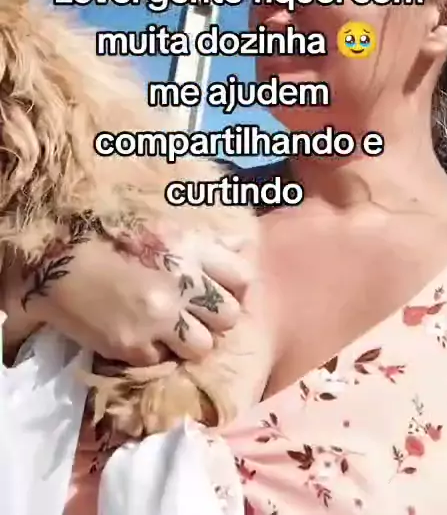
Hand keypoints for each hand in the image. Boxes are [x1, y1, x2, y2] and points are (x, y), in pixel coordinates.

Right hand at [1, 227, 250, 365]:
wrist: (58, 262)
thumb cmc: (112, 239)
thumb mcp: (164, 230)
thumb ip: (207, 243)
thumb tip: (243, 244)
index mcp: (190, 249)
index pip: (243, 277)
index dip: (236, 288)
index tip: (222, 292)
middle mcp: (182, 285)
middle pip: (229, 316)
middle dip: (215, 318)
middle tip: (196, 315)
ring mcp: (160, 318)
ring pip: (203, 347)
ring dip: (190, 342)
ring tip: (171, 332)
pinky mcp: (135, 346)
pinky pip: (164, 360)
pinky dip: (155, 352)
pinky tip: (140, 336)